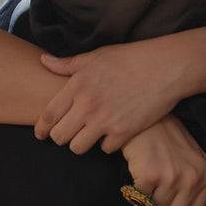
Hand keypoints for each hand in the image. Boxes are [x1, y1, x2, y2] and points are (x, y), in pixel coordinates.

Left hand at [34, 38, 191, 154]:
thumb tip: (44, 60)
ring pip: (78, 148)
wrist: (165, 67)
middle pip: (60, 136)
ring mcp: (105, 120)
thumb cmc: (130, 58)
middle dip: (62, 137)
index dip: (41, 129)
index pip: (49, 115)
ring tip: (89, 135)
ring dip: (82, 143)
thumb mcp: (97, 56)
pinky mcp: (124, 132)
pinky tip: (112, 133)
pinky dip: (107, 144)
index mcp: (78, 85)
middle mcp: (88, 105)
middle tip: (69, 133)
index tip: (41, 134)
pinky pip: (105, 150)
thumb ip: (68, 64)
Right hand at [121, 115, 205, 205]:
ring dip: (146, 201)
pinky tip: (137, 173)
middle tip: (150, 197)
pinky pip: (140, 200)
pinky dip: (134, 192)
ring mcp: (173, 176)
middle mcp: (194, 177)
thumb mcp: (190, 162)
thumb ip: (189, 191)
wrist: (147, 117)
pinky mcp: (151, 174)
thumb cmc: (166, 140)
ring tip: (146, 179)